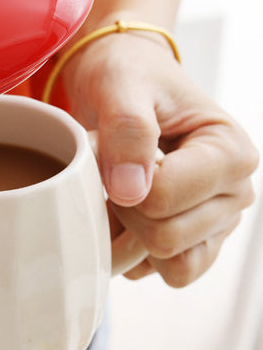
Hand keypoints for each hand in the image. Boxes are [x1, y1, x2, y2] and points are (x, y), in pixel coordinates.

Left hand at [63, 30, 258, 286]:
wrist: (125, 85)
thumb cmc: (128, 78)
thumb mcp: (121, 86)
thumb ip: (128, 129)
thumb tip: (131, 192)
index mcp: (231, 153)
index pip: (164, 199)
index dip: (124, 181)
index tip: (118, 152)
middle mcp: (233, 193)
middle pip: (165, 239)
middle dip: (125, 209)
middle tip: (116, 169)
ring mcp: (215, 222)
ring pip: (168, 264)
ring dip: (128, 233)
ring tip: (120, 191)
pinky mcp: (192, 240)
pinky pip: (158, 272)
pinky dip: (131, 250)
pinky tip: (122, 212)